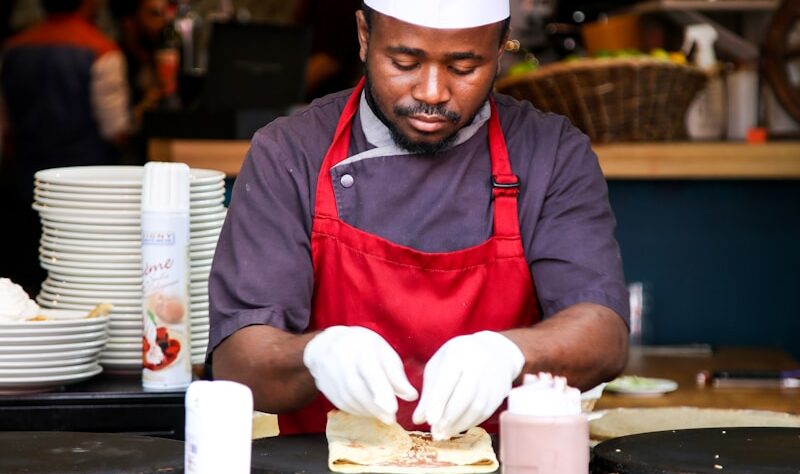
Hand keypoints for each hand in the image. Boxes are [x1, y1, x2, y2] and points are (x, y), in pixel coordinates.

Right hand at [303, 326, 417, 423]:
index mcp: (360, 347)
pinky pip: (341, 403)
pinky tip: (369, 411)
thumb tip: (411, 396)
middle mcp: (341, 359)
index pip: (370, 371)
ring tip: (383, 416)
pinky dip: (357, 410)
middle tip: (391, 418)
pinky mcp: (325, 387)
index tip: (393, 409)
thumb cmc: (363, 347)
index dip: (381, 391)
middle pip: (356, 388)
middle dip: (375, 406)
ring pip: (348, 398)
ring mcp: (330, 373)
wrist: (326, 344)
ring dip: (367, 411)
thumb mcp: (383, 352)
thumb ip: (396, 374)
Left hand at [412, 331, 524, 439]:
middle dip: (449, 416)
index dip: (438, 401)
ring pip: (477, 406)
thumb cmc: (459, 358)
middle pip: (465, 394)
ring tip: (443, 434)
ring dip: (459, 424)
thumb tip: (417, 419)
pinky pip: (485, 412)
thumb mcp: (439, 366)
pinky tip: (457, 428)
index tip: (428, 420)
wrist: (495, 350)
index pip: (448, 379)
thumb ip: (429, 392)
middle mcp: (478, 365)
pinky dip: (469, 423)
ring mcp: (492, 379)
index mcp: (458, 354)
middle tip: (435, 432)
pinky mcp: (500, 393)